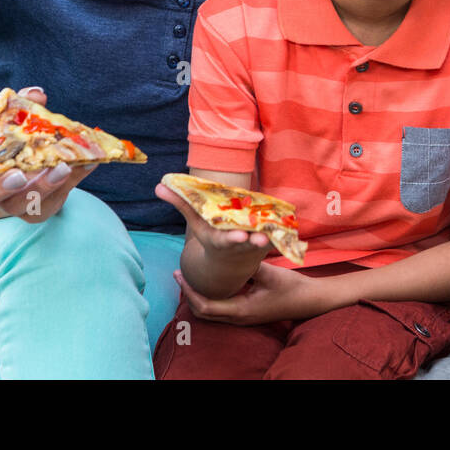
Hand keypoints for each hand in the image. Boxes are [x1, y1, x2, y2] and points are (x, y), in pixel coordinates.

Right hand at [0, 86, 96, 223]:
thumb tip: (36, 94)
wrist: (28, 173)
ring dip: (42, 186)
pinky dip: (71, 181)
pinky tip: (87, 163)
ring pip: (18, 206)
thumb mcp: (14, 122)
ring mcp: (9, 205)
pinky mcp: (36, 211)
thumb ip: (20, 107)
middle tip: (18, 175)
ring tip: (62, 167)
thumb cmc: (13, 142)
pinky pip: (51, 201)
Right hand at [154, 180, 273, 262]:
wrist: (228, 264)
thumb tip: (159, 185)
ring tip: (277, 234)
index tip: (240, 237)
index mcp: (220, 242)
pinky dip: (283, 235)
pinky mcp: (268, 244)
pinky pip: (278, 238)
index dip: (232, 239)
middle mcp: (239, 247)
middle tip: (261, 238)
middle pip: (247, 244)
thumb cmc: (211, 238)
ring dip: (271, 239)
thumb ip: (181, 204)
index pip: (226, 241)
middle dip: (253, 242)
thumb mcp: (196, 224)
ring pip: (265, 242)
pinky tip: (291, 226)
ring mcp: (255, 247)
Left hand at [173, 262, 327, 325]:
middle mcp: (238, 318)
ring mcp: (243, 318)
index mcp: (240, 310)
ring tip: (190, 277)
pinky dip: (210, 297)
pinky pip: (221, 308)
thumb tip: (229, 250)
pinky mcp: (247, 313)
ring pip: (211, 312)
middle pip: (202, 312)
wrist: (309, 301)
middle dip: (188, 294)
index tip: (179, 275)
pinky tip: (211, 281)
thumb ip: (247, 264)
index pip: (204, 305)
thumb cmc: (291, 287)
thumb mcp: (269, 273)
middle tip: (180, 275)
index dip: (189, 291)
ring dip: (198, 296)